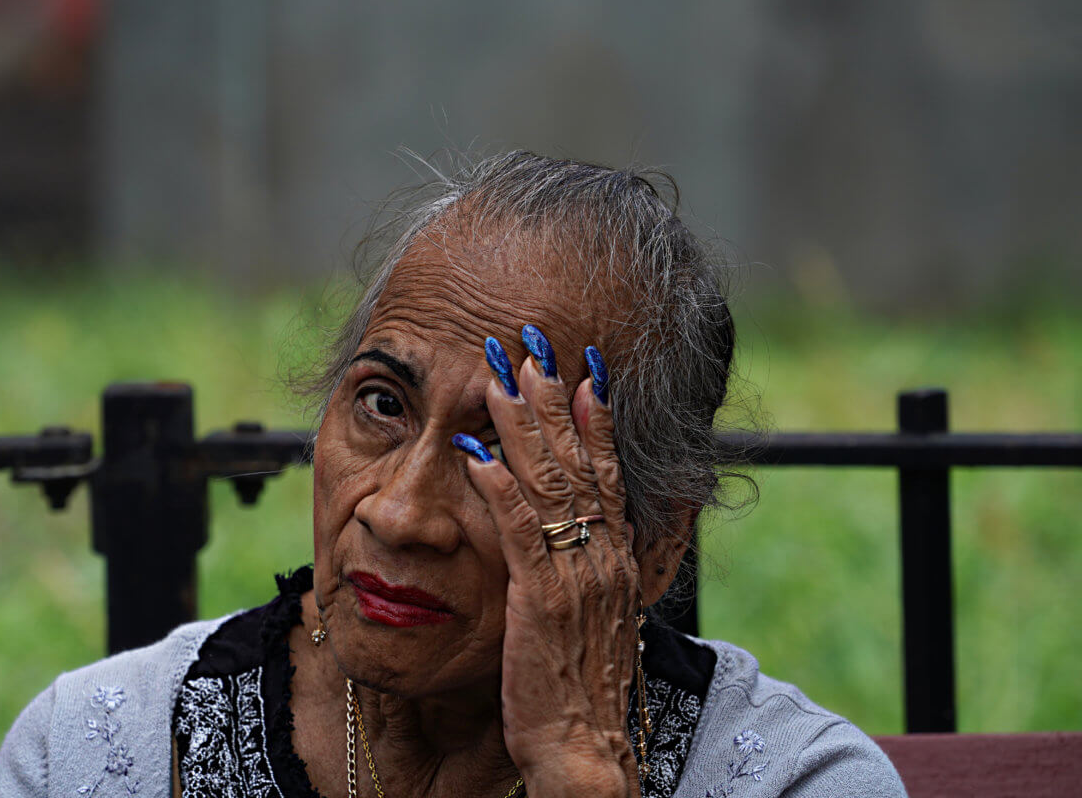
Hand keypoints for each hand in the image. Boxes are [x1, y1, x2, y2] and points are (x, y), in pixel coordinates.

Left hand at [454, 327, 640, 797]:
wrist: (585, 747)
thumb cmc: (579, 683)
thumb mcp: (594, 615)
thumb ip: (588, 566)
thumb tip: (581, 529)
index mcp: (617, 556)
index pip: (606, 470)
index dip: (593, 415)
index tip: (581, 367)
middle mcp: (604, 555)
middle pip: (579, 461)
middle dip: (553, 399)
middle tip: (531, 347)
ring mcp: (576, 574)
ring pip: (550, 484)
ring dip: (524, 425)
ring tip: (502, 376)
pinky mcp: (541, 599)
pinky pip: (519, 531)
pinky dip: (499, 487)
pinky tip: (477, 452)